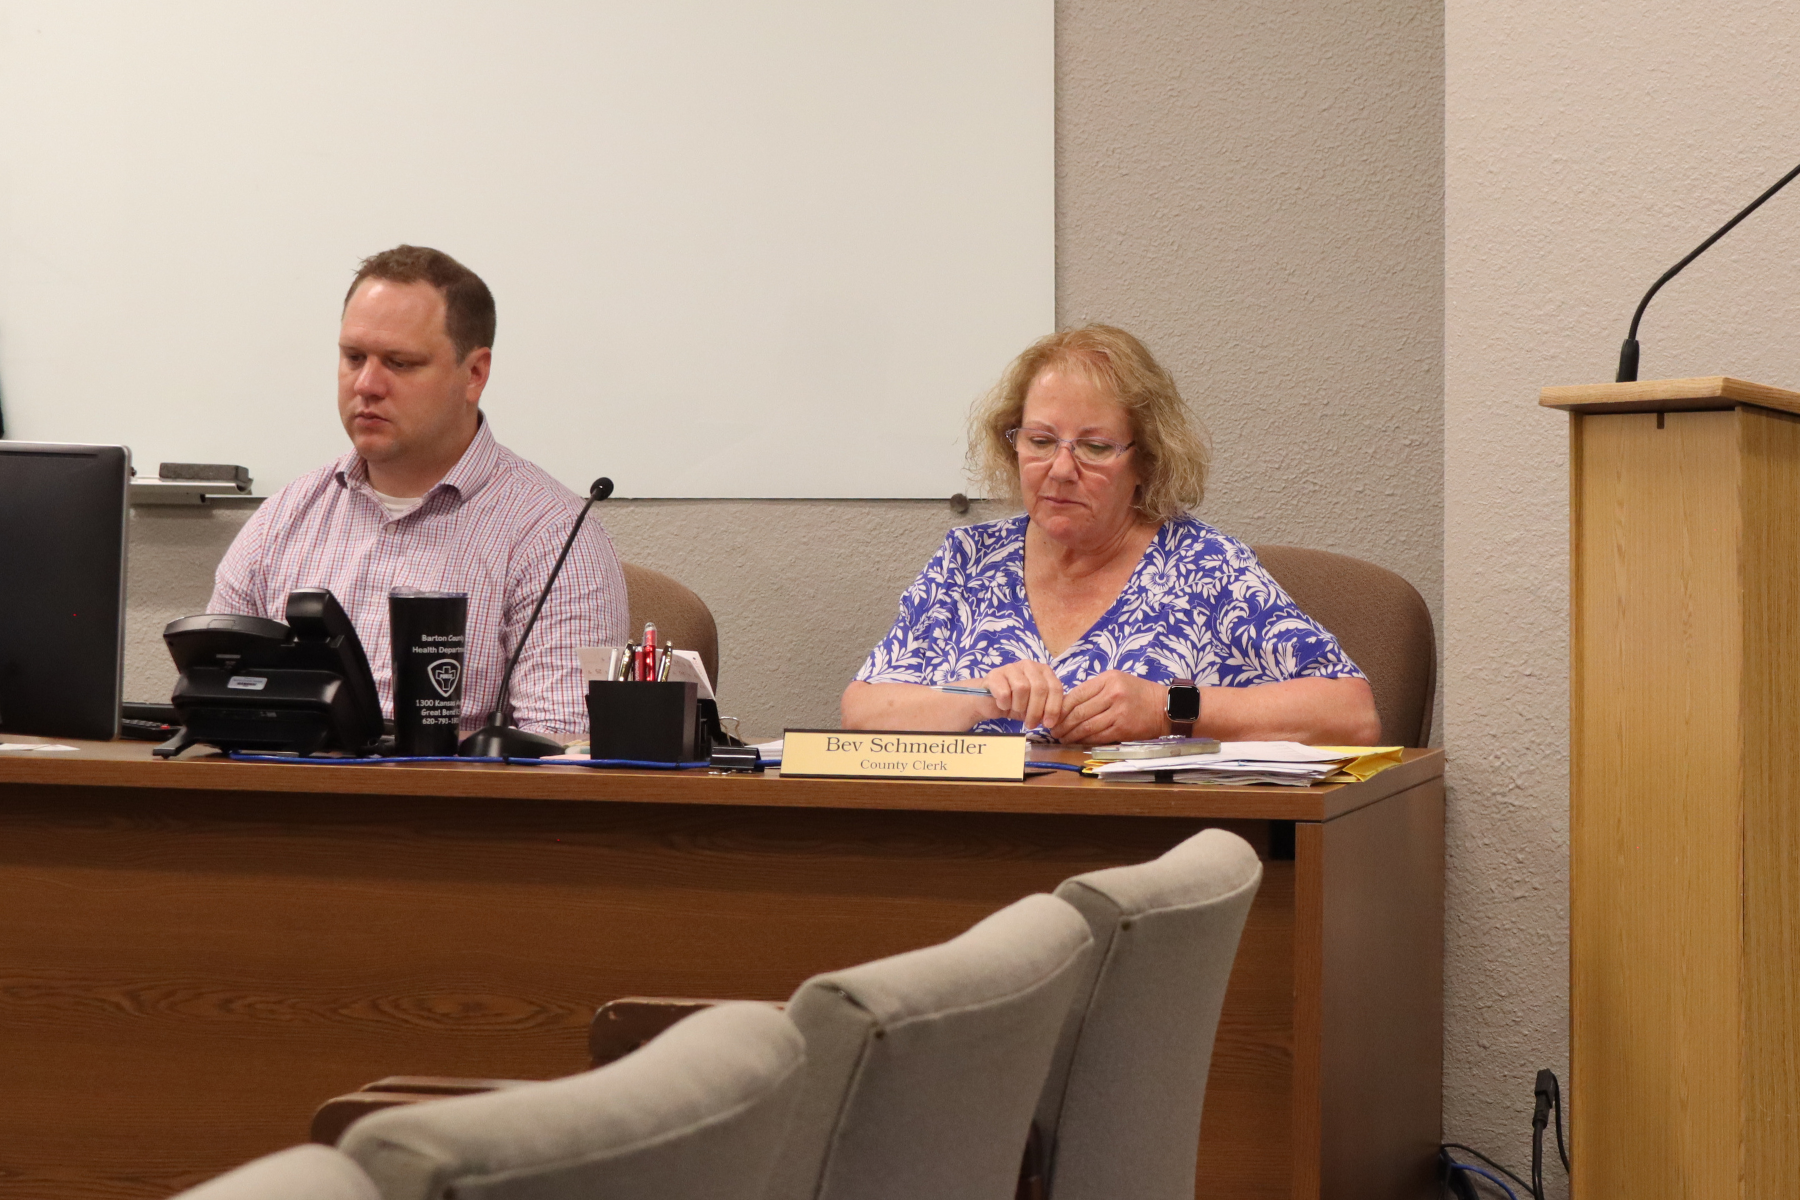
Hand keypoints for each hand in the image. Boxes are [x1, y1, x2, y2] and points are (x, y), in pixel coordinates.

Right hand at [976, 661, 1067, 730]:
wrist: (990, 701)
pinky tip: (1002, 705)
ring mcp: (1011, 667)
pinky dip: (1005, 704)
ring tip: (1015, 710)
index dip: (1053, 707)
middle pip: (1040, 688)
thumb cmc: (1016, 703)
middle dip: (1036, 711)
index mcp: (1043, 670)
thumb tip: (1057, 719)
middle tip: (1030, 724)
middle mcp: (1029, 665)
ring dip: (1019, 706)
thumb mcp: (1036, 706)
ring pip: (1022, 688)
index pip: (1055, 687)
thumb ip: (1048, 708)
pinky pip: (1004, 692)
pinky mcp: (995, 674)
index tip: (1048, 724)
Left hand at [1049, 671, 1169, 744]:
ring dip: (1071, 734)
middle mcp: (1112, 694)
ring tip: (1062, 738)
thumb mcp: (1117, 681)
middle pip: (1078, 711)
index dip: (1060, 707)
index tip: (1051, 715)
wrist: (1165, 706)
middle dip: (1062, 723)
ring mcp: (1118, 712)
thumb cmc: (1138, 693)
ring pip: (1086, 726)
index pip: (1076, 694)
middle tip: (1053, 730)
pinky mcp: (1123, 728)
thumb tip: (1067, 704)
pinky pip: (1098, 736)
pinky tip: (1077, 742)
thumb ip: (1094, 690)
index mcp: (1108, 680)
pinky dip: (1084, 740)